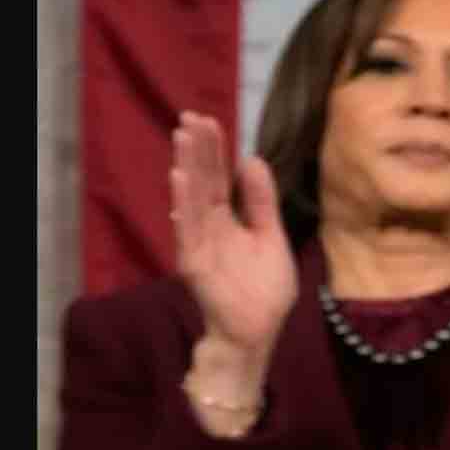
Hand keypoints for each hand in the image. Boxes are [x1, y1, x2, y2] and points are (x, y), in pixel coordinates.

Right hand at [170, 111, 293, 364]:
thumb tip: (253, 160)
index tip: (209, 120)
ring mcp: (199, 243)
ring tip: (182, 137)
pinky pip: (187, 229)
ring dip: (186, 167)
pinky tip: (179, 178)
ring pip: (191, 198)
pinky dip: (183, 204)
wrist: (257, 332)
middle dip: (197, 150)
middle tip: (190, 116)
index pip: (218, 178)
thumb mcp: (270, 237)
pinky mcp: (194, 262)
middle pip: (202, 181)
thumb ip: (261, 202)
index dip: (214, 150)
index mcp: (228, 220)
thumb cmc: (263, 290)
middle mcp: (209, 227)